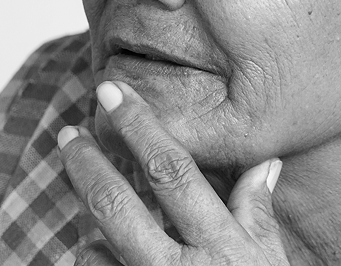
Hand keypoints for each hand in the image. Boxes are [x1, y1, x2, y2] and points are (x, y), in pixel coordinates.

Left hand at [58, 81, 287, 264]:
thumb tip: (264, 162)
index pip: (173, 172)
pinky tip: (95, 246)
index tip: (114, 92)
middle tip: (70, 131)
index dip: (141, 126)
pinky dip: (91, 257)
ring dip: (86, 213)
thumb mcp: (270, 263)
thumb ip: (258, 213)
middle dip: (87, 163)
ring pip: (96, 245)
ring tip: (79, 177)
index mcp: (220, 245)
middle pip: (119, 204)